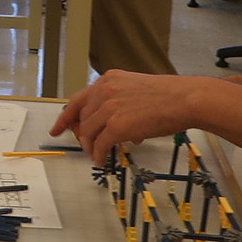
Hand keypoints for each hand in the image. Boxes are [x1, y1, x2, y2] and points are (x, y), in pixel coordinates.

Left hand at [50, 71, 203, 164]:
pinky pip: (99, 145)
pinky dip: (98, 155)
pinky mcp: (116, 127)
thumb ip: (123, 105)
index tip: (56, 128)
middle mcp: (104, 91)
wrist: (185, 99)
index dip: (65, 117)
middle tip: (85, 145)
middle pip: (81, 118)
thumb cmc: (170, 96)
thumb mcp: (138, 90)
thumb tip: (122, 131)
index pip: (78, 100)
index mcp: (108, 80)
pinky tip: (102, 161)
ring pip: (88, 133)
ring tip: (96, 155)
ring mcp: (109, 109)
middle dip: (81, 134)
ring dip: (90, 147)